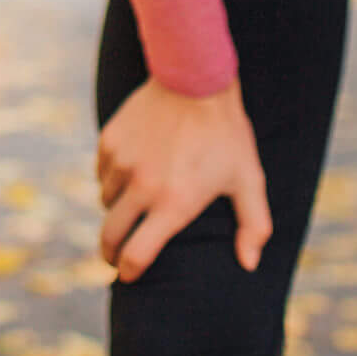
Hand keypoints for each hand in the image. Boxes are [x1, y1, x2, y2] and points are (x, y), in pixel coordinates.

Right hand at [96, 76, 271, 279]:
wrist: (195, 79)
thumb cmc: (227, 134)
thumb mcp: (249, 179)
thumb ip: (254, 226)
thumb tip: (249, 263)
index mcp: (173, 205)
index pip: (136, 255)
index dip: (129, 272)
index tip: (128, 276)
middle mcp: (142, 187)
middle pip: (110, 237)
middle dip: (110, 252)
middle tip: (115, 255)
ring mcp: (121, 162)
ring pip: (106, 201)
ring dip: (116, 209)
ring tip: (132, 204)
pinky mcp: (109, 141)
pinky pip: (102, 172)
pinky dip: (111, 177)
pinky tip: (129, 172)